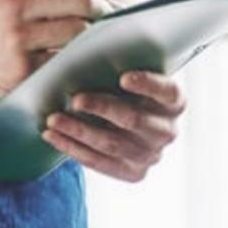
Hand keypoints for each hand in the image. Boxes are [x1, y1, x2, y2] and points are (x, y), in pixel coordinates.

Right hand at [0, 0, 114, 109]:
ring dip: (91, 38)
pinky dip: (75, 61)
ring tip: (88, 41)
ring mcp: (18, 39)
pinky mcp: (22, 70)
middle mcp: (13, 5)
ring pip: (79, 32)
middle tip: (106, 19)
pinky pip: (65, 61)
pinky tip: (72, 61)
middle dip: (102, 9)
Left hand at [42, 71, 184, 181]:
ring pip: (112, 144)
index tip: (123, 77)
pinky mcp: (133, 173)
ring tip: (53, 119)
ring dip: (79, 131)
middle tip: (75, 99)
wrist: (124, 122)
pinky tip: (53, 137)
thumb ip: (118, 67)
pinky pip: (99, 163)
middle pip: (135, 120)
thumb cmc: (122, 90)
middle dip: (102, 108)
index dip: (147, 85)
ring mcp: (151, 155)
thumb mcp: (128, 74)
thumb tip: (87, 54)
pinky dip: (73, 148)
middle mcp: (167, 131)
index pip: (167, 92)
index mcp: (174, 102)